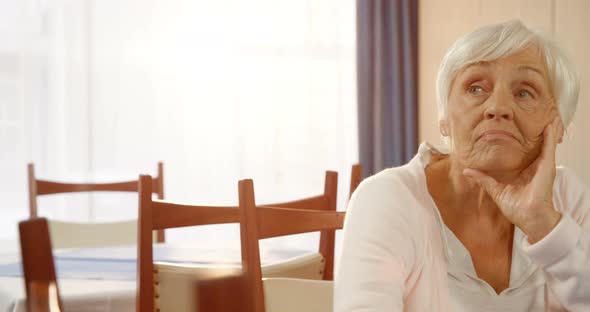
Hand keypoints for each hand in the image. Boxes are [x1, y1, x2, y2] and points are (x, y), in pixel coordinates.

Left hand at [463, 117, 562, 243]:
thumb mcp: (496, 190)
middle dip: (540, 132)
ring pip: (547, 143)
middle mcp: (536, 167)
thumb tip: (467, 170)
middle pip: (538, 145)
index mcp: (526, 171)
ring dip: (549, 130)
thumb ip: (484, 179)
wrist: (528, 217)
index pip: (526, 152)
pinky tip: (550, 125)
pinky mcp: (547, 166)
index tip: (519, 127)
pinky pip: (549, 148)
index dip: (524, 140)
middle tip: (540, 116)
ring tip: (551, 116)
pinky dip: (550, 136)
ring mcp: (543, 166)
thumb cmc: (517, 208)